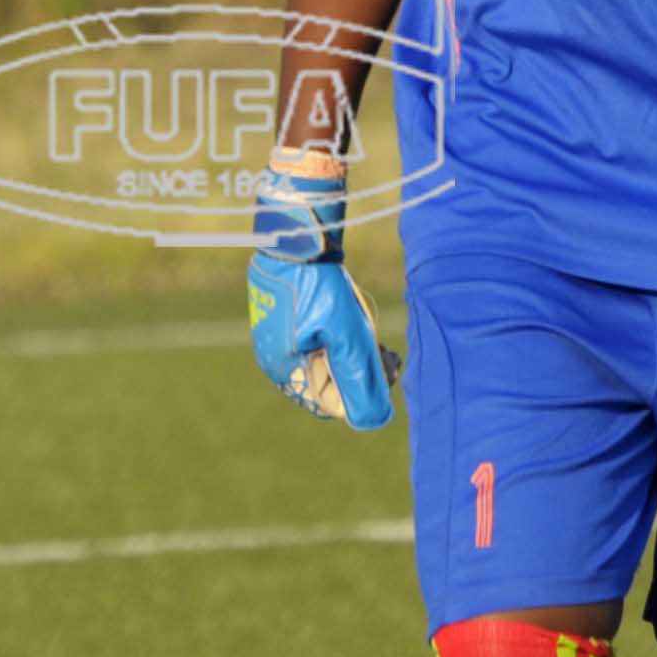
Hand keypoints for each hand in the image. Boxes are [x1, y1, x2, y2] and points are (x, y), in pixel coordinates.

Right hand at [248, 146, 397, 428]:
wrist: (297, 235)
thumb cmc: (319, 286)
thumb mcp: (348, 337)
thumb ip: (361, 381)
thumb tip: (374, 421)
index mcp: (282, 369)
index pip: (327, 404)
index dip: (358, 393)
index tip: (382, 369)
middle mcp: (273, 357)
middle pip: (324, 382)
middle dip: (355, 370)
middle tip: (382, 351)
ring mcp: (275, 335)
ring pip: (321, 359)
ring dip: (348, 351)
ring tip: (368, 332)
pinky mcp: (282, 315)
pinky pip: (313, 339)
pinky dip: (336, 334)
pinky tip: (350, 315)